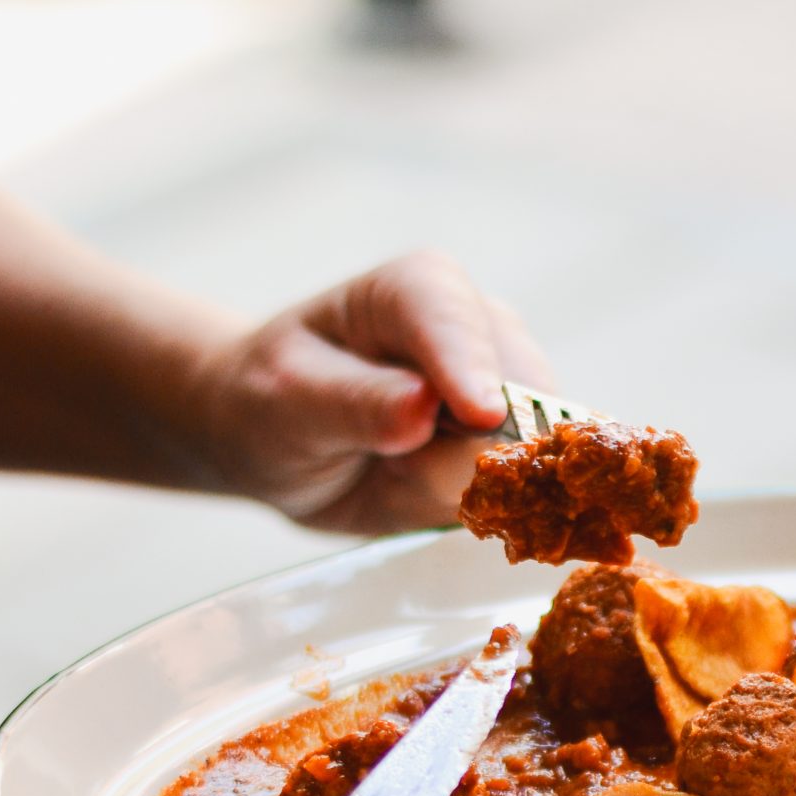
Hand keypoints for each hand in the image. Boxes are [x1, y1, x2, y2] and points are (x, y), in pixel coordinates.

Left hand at [198, 252, 554, 532]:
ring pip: (520, 456)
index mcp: (418, 288)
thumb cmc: (274, 402)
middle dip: (461, 449)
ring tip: (391, 467)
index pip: (456, 321)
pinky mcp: (516, 444)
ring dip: (455, 483)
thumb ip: (355, 404)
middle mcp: (479, 329)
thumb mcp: (288, 402)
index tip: (483, 417)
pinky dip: (474, 507)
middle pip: (511, 397)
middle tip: (386, 460)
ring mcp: (508, 387)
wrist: (281, 441)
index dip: (471, 369)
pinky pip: (519, 494)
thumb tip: (423, 408)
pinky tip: (419, 486)